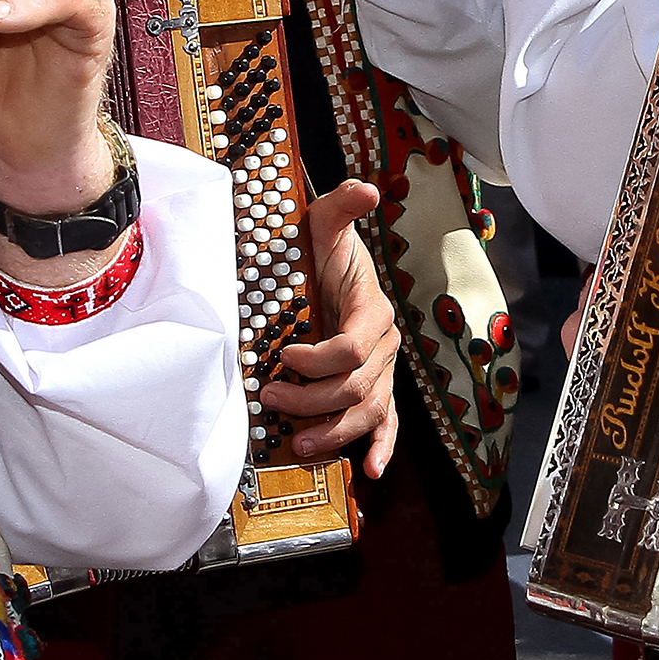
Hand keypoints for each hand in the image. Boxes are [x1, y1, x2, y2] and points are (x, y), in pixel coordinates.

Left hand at [264, 179, 401, 474]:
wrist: (333, 274)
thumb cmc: (324, 253)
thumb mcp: (325, 226)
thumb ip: (341, 206)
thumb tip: (364, 189)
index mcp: (374, 312)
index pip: (354, 347)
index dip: (320, 358)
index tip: (284, 355)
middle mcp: (384, 348)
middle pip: (357, 387)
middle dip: (313, 399)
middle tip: (271, 397)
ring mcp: (382, 373)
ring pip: (368, 413)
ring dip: (335, 432)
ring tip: (299, 443)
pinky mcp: (376, 392)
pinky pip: (388, 425)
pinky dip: (383, 448)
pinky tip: (369, 470)